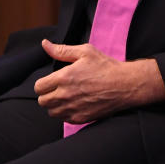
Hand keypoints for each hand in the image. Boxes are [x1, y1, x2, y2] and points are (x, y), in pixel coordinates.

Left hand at [33, 40, 164, 123]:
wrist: (125, 85)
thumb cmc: (106, 66)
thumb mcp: (85, 52)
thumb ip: (62, 50)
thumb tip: (45, 44)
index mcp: (64, 77)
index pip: (39, 87)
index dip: (43, 83)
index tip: (50, 81)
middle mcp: (66, 95)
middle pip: (42, 101)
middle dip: (47, 94)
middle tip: (57, 89)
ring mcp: (73, 108)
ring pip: (51, 112)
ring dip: (55, 105)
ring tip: (66, 97)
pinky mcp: (81, 118)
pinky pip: (63, 119)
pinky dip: (65, 113)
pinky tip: (74, 104)